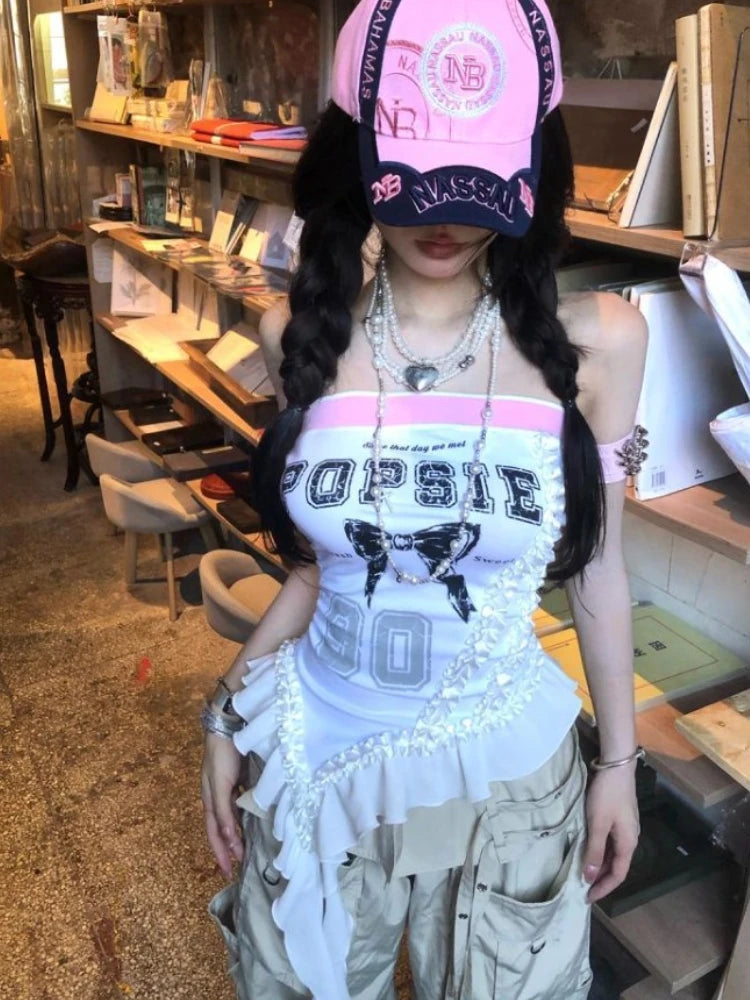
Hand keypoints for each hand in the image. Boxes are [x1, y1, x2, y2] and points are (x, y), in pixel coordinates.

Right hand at [201, 733, 244, 878]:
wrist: (228, 727)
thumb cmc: (222, 756)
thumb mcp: (220, 785)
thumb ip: (222, 811)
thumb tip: (226, 838)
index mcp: (209, 801)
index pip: (213, 833)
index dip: (220, 852)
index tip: (227, 872)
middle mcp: (216, 798)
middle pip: (220, 829)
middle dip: (226, 848)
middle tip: (236, 867)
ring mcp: (226, 789)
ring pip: (230, 818)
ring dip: (235, 835)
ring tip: (244, 850)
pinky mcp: (237, 781)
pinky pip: (238, 806)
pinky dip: (242, 818)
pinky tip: (250, 823)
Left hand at [582, 765, 638, 903]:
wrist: (616, 766)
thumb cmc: (607, 795)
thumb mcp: (597, 824)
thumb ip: (594, 851)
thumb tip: (589, 877)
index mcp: (628, 843)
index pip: (618, 874)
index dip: (604, 888)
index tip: (588, 898)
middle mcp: (630, 838)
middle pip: (616, 866)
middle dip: (601, 879)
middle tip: (582, 888)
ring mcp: (625, 828)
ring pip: (612, 854)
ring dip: (599, 864)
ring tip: (582, 872)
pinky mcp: (619, 818)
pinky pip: (610, 842)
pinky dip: (599, 851)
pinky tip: (587, 850)